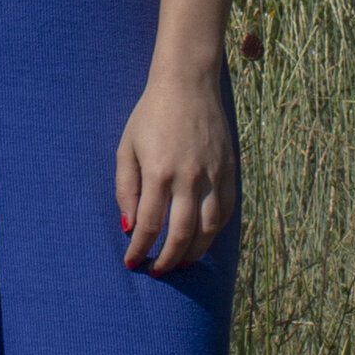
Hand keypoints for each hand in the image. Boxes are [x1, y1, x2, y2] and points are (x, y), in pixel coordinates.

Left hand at [116, 64, 236, 273]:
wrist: (187, 83)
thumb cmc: (150, 114)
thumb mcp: (127, 147)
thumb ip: (125, 188)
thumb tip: (129, 227)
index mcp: (159, 171)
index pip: (149, 225)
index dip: (140, 249)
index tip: (133, 262)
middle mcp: (189, 176)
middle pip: (181, 234)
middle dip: (168, 259)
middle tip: (157, 271)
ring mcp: (213, 174)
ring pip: (209, 228)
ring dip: (194, 252)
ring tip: (180, 262)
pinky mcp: (229, 169)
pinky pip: (227, 210)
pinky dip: (215, 231)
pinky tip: (202, 239)